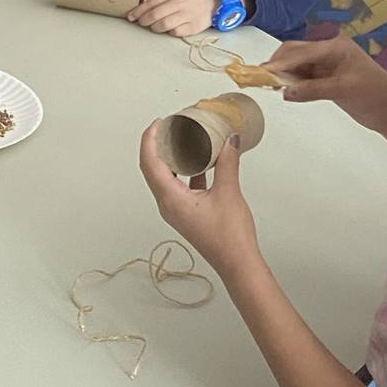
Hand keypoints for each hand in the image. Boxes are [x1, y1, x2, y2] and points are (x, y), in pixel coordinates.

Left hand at [129, 0, 216, 36]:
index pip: (151, 2)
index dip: (138, 11)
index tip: (131, 16)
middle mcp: (179, 3)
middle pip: (155, 15)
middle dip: (143, 21)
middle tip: (140, 22)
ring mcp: (187, 15)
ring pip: (163, 25)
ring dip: (154, 27)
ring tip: (153, 26)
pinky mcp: (194, 26)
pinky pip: (176, 32)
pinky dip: (169, 32)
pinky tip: (168, 28)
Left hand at [138, 121, 259, 276]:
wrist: (237, 263)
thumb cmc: (230, 236)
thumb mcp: (229, 192)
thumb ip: (227, 163)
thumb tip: (230, 141)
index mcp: (170, 198)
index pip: (149, 163)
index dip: (149, 140)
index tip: (157, 123)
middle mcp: (167, 204)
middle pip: (152, 169)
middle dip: (156, 146)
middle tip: (167, 127)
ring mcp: (175, 210)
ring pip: (165, 178)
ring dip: (170, 159)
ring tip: (180, 141)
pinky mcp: (186, 213)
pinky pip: (178, 186)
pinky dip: (184, 171)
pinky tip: (199, 162)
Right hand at [267, 36, 386, 131]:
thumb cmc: (374, 96)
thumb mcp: (343, 91)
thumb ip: (313, 90)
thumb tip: (284, 92)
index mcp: (336, 47)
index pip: (302, 51)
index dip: (281, 62)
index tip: (262, 72)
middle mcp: (329, 52)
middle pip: (296, 53)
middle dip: (279, 65)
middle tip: (260, 79)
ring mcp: (327, 65)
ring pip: (297, 65)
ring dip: (284, 74)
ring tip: (268, 86)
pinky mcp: (326, 78)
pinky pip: (303, 77)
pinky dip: (292, 82)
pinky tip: (283, 89)